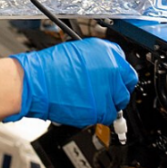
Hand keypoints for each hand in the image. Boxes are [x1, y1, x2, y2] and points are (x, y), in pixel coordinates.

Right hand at [6, 38, 137, 126]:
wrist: (38, 82)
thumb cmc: (51, 67)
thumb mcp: (79, 52)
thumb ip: (98, 60)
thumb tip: (105, 69)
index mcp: (107, 52)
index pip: (125, 65)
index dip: (118, 75)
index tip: (114, 80)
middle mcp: (112, 69)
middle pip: (127, 84)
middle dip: (117, 90)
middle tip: (105, 92)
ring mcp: (108, 90)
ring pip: (119, 102)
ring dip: (109, 103)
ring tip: (91, 99)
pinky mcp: (102, 109)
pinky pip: (108, 116)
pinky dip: (99, 114)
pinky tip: (85, 106)